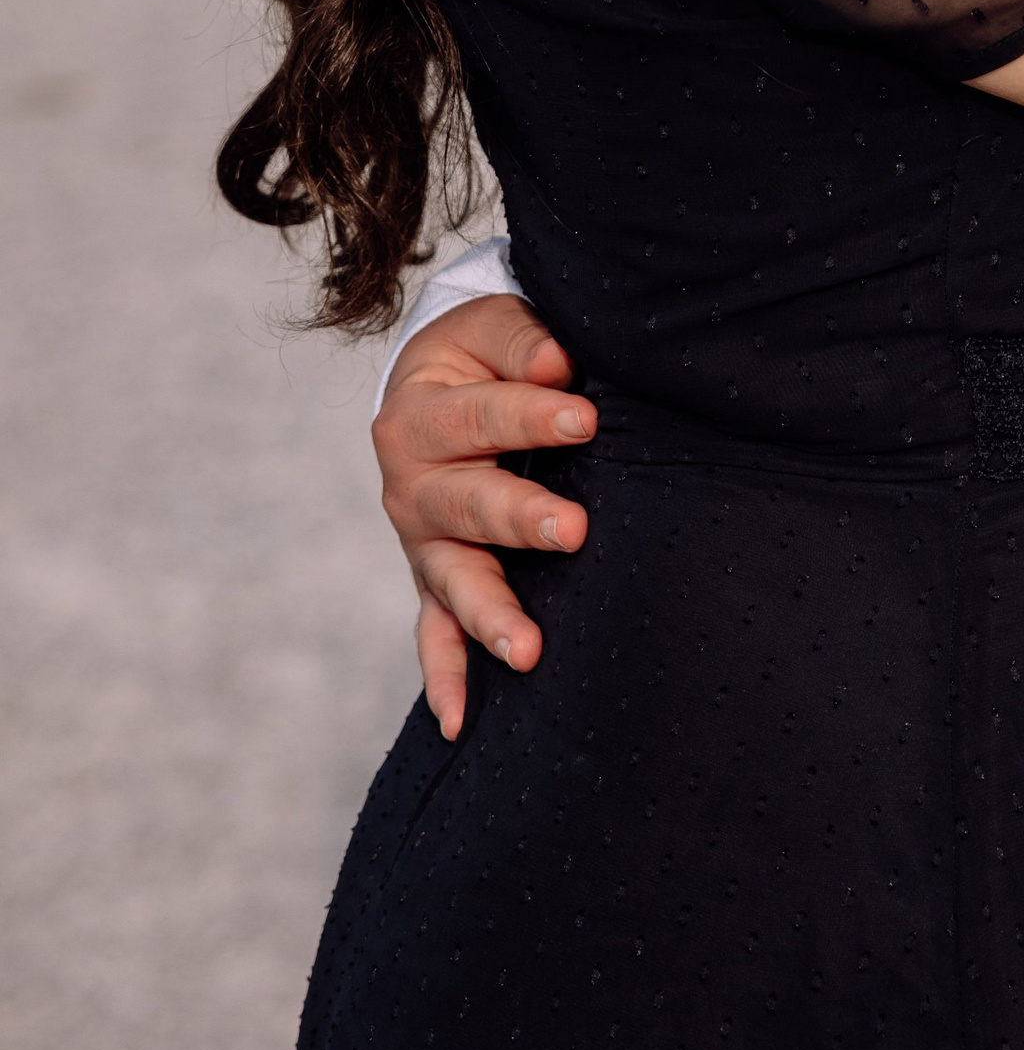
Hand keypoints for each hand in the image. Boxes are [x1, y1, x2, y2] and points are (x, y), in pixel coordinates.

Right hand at [371, 294, 593, 740]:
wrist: (437, 387)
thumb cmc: (483, 354)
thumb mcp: (493, 326)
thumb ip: (523, 339)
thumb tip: (558, 365)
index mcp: (418, 413)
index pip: (480, 415)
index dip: (533, 415)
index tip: (586, 417)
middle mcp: (411, 486)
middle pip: (467, 505)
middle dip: (520, 518)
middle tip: (574, 530)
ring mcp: (423, 543)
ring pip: (453, 583)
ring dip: (490, 615)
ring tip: (529, 650)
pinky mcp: (435, 582)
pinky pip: (434, 636)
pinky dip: (445, 678)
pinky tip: (460, 723)